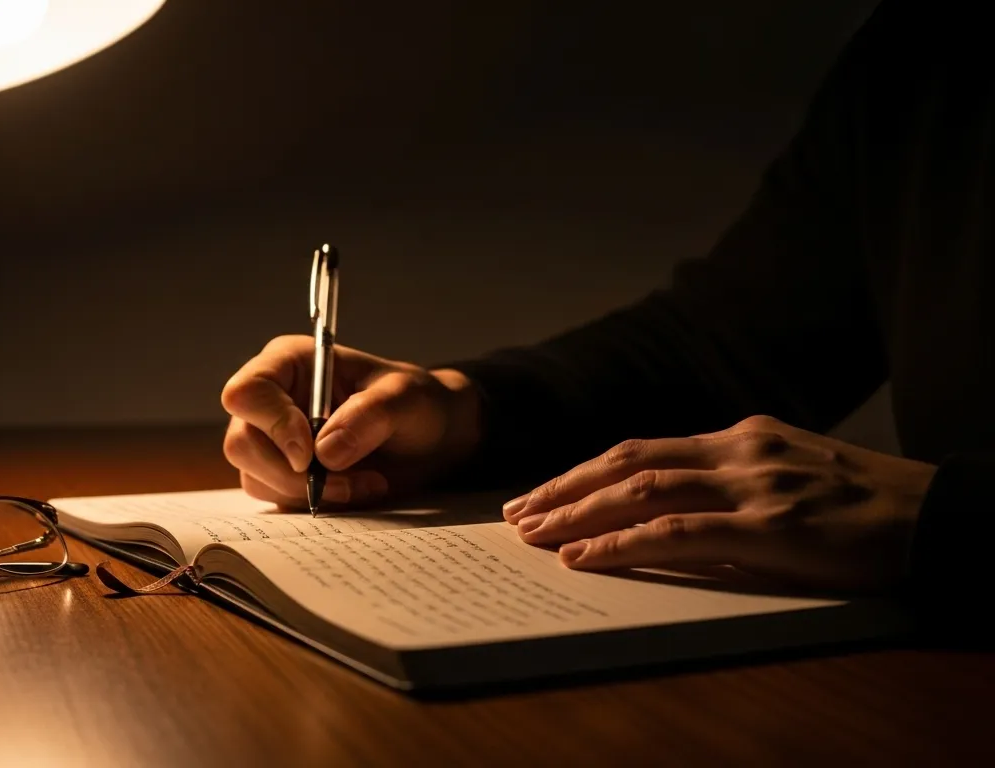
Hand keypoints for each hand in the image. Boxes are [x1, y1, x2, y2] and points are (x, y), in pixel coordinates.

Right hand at [221, 335, 479, 508]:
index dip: (271, 425)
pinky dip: (316, 503)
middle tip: (344, 481)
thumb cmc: (418, 404)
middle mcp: (272, 399)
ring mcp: (272, 439)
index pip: (247, 392)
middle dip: (291, 473)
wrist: (432, 440)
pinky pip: (277, 499)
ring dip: (309, 492)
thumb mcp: (407, 399)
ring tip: (363, 483)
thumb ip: (371, 415)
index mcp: (289, 363)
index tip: (308, 454)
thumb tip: (324, 452)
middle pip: (242, 443)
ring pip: (256, 477)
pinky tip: (355, 491)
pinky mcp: (282, 473)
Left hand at [503, 415, 936, 590]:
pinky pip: (677, 532)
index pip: (643, 449)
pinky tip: (584, 557)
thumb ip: (729, 485)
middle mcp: (738, 450)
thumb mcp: (790, 478)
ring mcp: (753, 485)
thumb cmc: (865, 507)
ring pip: (642, 490)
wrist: (938, 517)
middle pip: (627, 461)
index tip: (542, 494)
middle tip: (516, 513)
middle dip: (564, 488)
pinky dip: (621, 543)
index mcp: (740, 437)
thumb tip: (661, 513)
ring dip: (578, 513)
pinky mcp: (771, 528)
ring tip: (533, 534)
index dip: (584, 471)